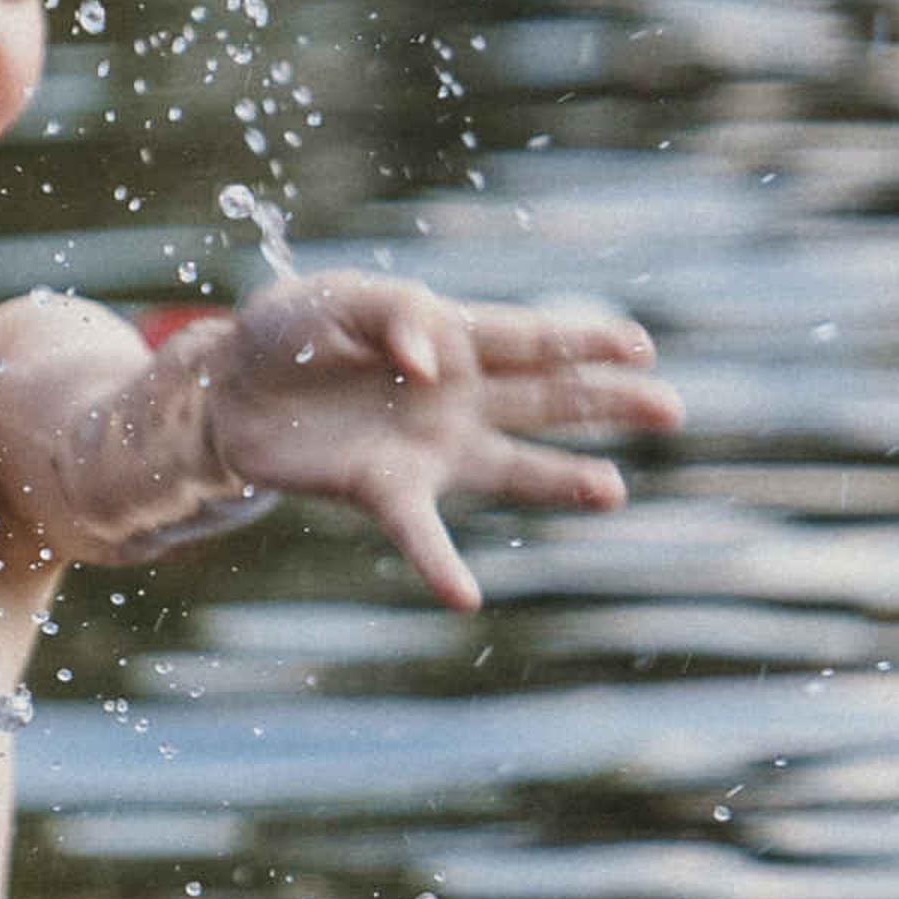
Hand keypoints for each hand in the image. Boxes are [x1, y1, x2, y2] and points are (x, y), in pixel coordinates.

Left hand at [197, 274, 678, 612]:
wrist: (228, 387)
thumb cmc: (292, 331)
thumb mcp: (335, 300)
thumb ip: (391, 315)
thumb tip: (433, 360)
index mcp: (451, 337)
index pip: (529, 337)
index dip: (583, 340)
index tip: (640, 348)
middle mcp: (456, 397)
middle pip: (545, 398)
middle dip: (607, 401)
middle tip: (670, 409)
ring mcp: (429, 448)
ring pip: (510, 467)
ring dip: (560, 480)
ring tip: (613, 492)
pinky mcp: (384, 489)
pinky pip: (422, 532)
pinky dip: (442, 564)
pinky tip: (466, 597)